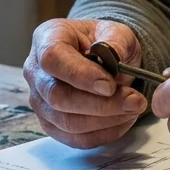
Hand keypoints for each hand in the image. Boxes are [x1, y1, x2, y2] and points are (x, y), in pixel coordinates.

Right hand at [23, 19, 146, 148]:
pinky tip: (124, 119)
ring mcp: (40, 100)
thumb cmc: (106, 42)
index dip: (79, 74)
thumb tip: (115, 58)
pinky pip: (75, 138)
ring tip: (134, 108)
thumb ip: (116, 41)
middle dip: (99, 104)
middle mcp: (36, 71)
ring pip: (66, 122)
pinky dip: (104, 133)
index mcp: (47, 38)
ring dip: (105, 120)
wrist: (105, 58)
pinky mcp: (51, 124)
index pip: (52, 58)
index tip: (109, 85)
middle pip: (57, 96)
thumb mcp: (117, 31)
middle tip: (134, 101)